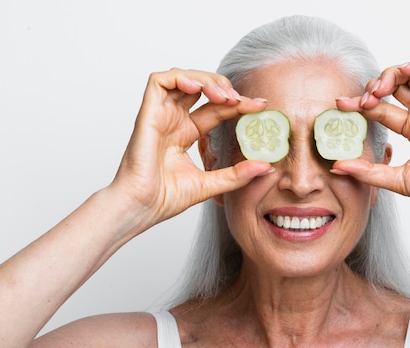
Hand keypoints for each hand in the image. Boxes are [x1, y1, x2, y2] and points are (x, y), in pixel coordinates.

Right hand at [110, 69, 270, 228]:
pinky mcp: (148, 114)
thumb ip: (238, 174)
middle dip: (224, 87)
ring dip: (206, 79)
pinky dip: (181, 77)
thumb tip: (267, 166)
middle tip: (241, 100)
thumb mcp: (212, 184)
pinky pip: (159, 81)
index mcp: (186, 133)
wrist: (142, 208)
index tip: (260, 105)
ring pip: (183, 78)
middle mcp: (173, 121)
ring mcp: (160, 115)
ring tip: (224, 95)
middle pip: (201, 88)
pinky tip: (200, 88)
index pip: (216, 109)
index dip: (238, 103)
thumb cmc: (165, 199)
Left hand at [335, 56, 409, 212]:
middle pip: (394, 86)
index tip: (341, 104)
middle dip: (374, 87)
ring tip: (379, 89)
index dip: (360, 103)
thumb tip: (336, 166)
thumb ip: (366, 171)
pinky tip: (403, 72)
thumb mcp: (394, 178)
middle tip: (362, 100)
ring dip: (391, 73)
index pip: (380, 108)